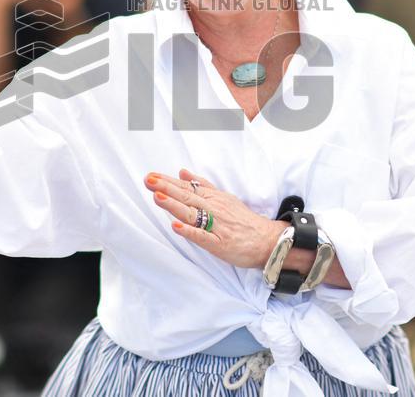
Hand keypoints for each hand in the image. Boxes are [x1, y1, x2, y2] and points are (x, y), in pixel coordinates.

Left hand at [144, 168, 281, 268]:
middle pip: (187, 197)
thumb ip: (202, 185)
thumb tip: (182, 172)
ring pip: (192, 213)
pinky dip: (189, 231)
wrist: (267, 239)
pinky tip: (176, 227)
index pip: (187, 187)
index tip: (151, 176)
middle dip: (166, 188)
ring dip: (174, 205)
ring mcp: (216, 225)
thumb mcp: (223, 197)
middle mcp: (213, 209)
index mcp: (212, 198)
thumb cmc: (242, 220)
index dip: (168, 182)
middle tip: (148, 180)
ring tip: (157, 197)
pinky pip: (203, 236)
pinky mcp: (219, 243)